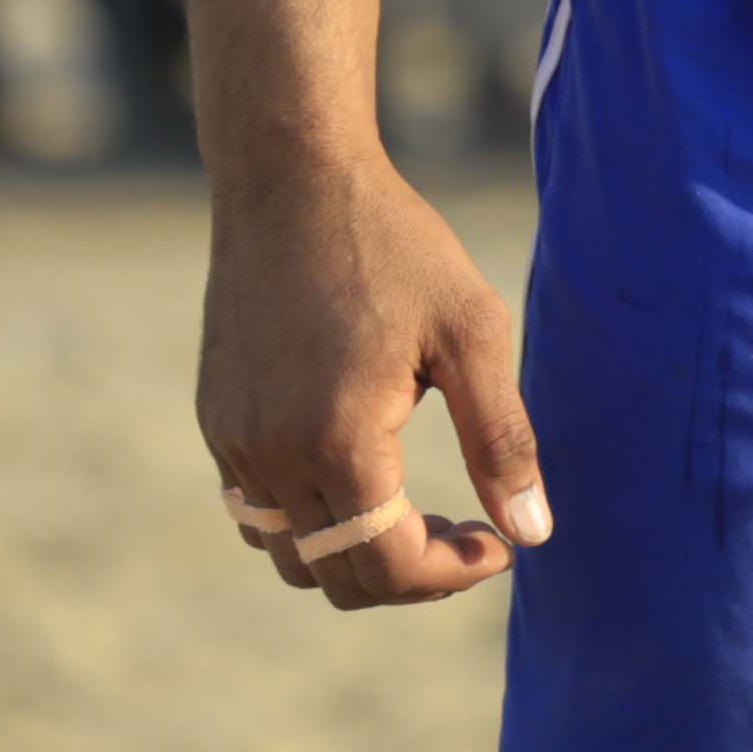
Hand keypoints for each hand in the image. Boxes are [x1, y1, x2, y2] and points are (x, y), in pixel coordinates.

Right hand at [198, 149, 550, 611]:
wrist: (291, 176)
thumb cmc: (393, 244)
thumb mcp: (470, 331)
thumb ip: (501, 440)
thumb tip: (534, 533)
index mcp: (338, 440)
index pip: (390, 568)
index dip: (452, 575)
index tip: (500, 544)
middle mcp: (271, 455)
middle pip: (340, 575)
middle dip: (412, 574)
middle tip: (468, 530)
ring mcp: (234, 441)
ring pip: (293, 555)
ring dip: (358, 554)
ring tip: (419, 512)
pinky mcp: (218, 420)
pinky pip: (259, 512)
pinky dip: (311, 521)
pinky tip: (361, 474)